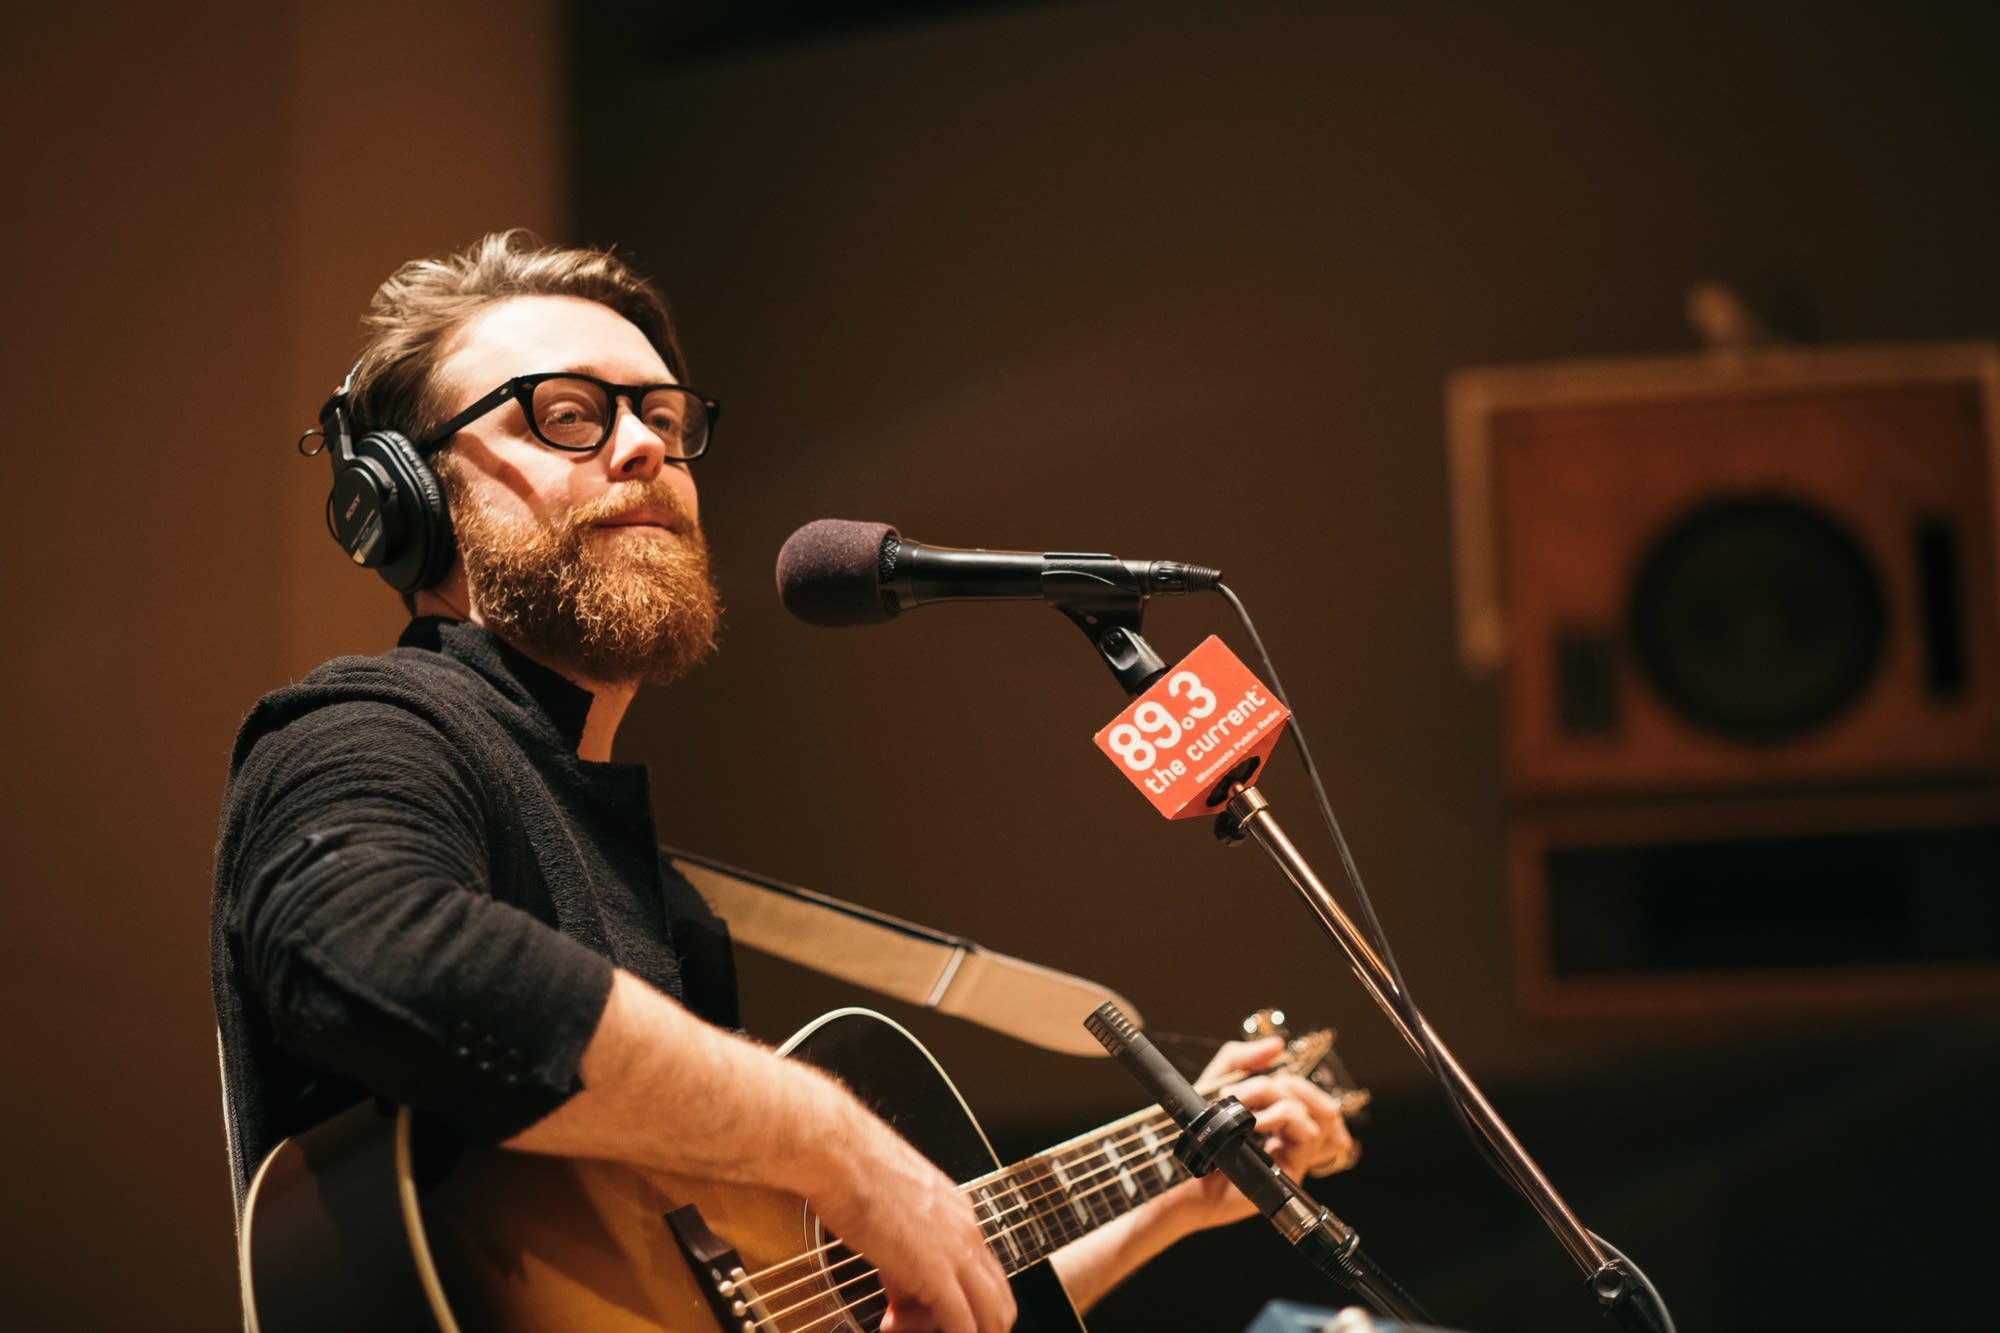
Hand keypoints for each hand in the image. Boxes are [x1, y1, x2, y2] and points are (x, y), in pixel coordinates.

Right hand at [805, 1105, 1016, 1332]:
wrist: (840, 1153)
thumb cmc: (854, 1169)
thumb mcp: (893, 1211)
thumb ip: (904, 1251)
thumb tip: (899, 1286)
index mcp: (959, 1214)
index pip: (981, 1273)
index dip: (958, 1300)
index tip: (917, 1308)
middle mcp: (967, 1231)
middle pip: (999, 1299)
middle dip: (975, 1326)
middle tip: (932, 1327)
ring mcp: (956, 1251)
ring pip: (992, 1316)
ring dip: (958, 1332)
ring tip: (900, 1325)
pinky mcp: (935, 1271)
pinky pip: (962, 1324)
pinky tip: (907, 1331)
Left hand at [1164, 1034, 1357, 1229]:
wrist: (1178, 1178)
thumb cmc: (1196, 1136)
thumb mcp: (1213, 1087)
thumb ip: (1239, 1060)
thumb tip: (1278, 1044)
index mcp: (1277, 1117)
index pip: (1303, 1090)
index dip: (1280, 1078)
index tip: (1234, 1087)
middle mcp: (1292, 1136)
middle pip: (1319, 1100)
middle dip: (1285, 1085)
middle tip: (1242, 1094)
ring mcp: (1294, 1154)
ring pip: (1322, 1114)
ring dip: (1285, 1101)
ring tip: (1249, 1111)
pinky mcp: (1290, 1170)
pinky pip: (1309, 1135)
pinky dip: (1286, 1117)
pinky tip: (1256, 1123)